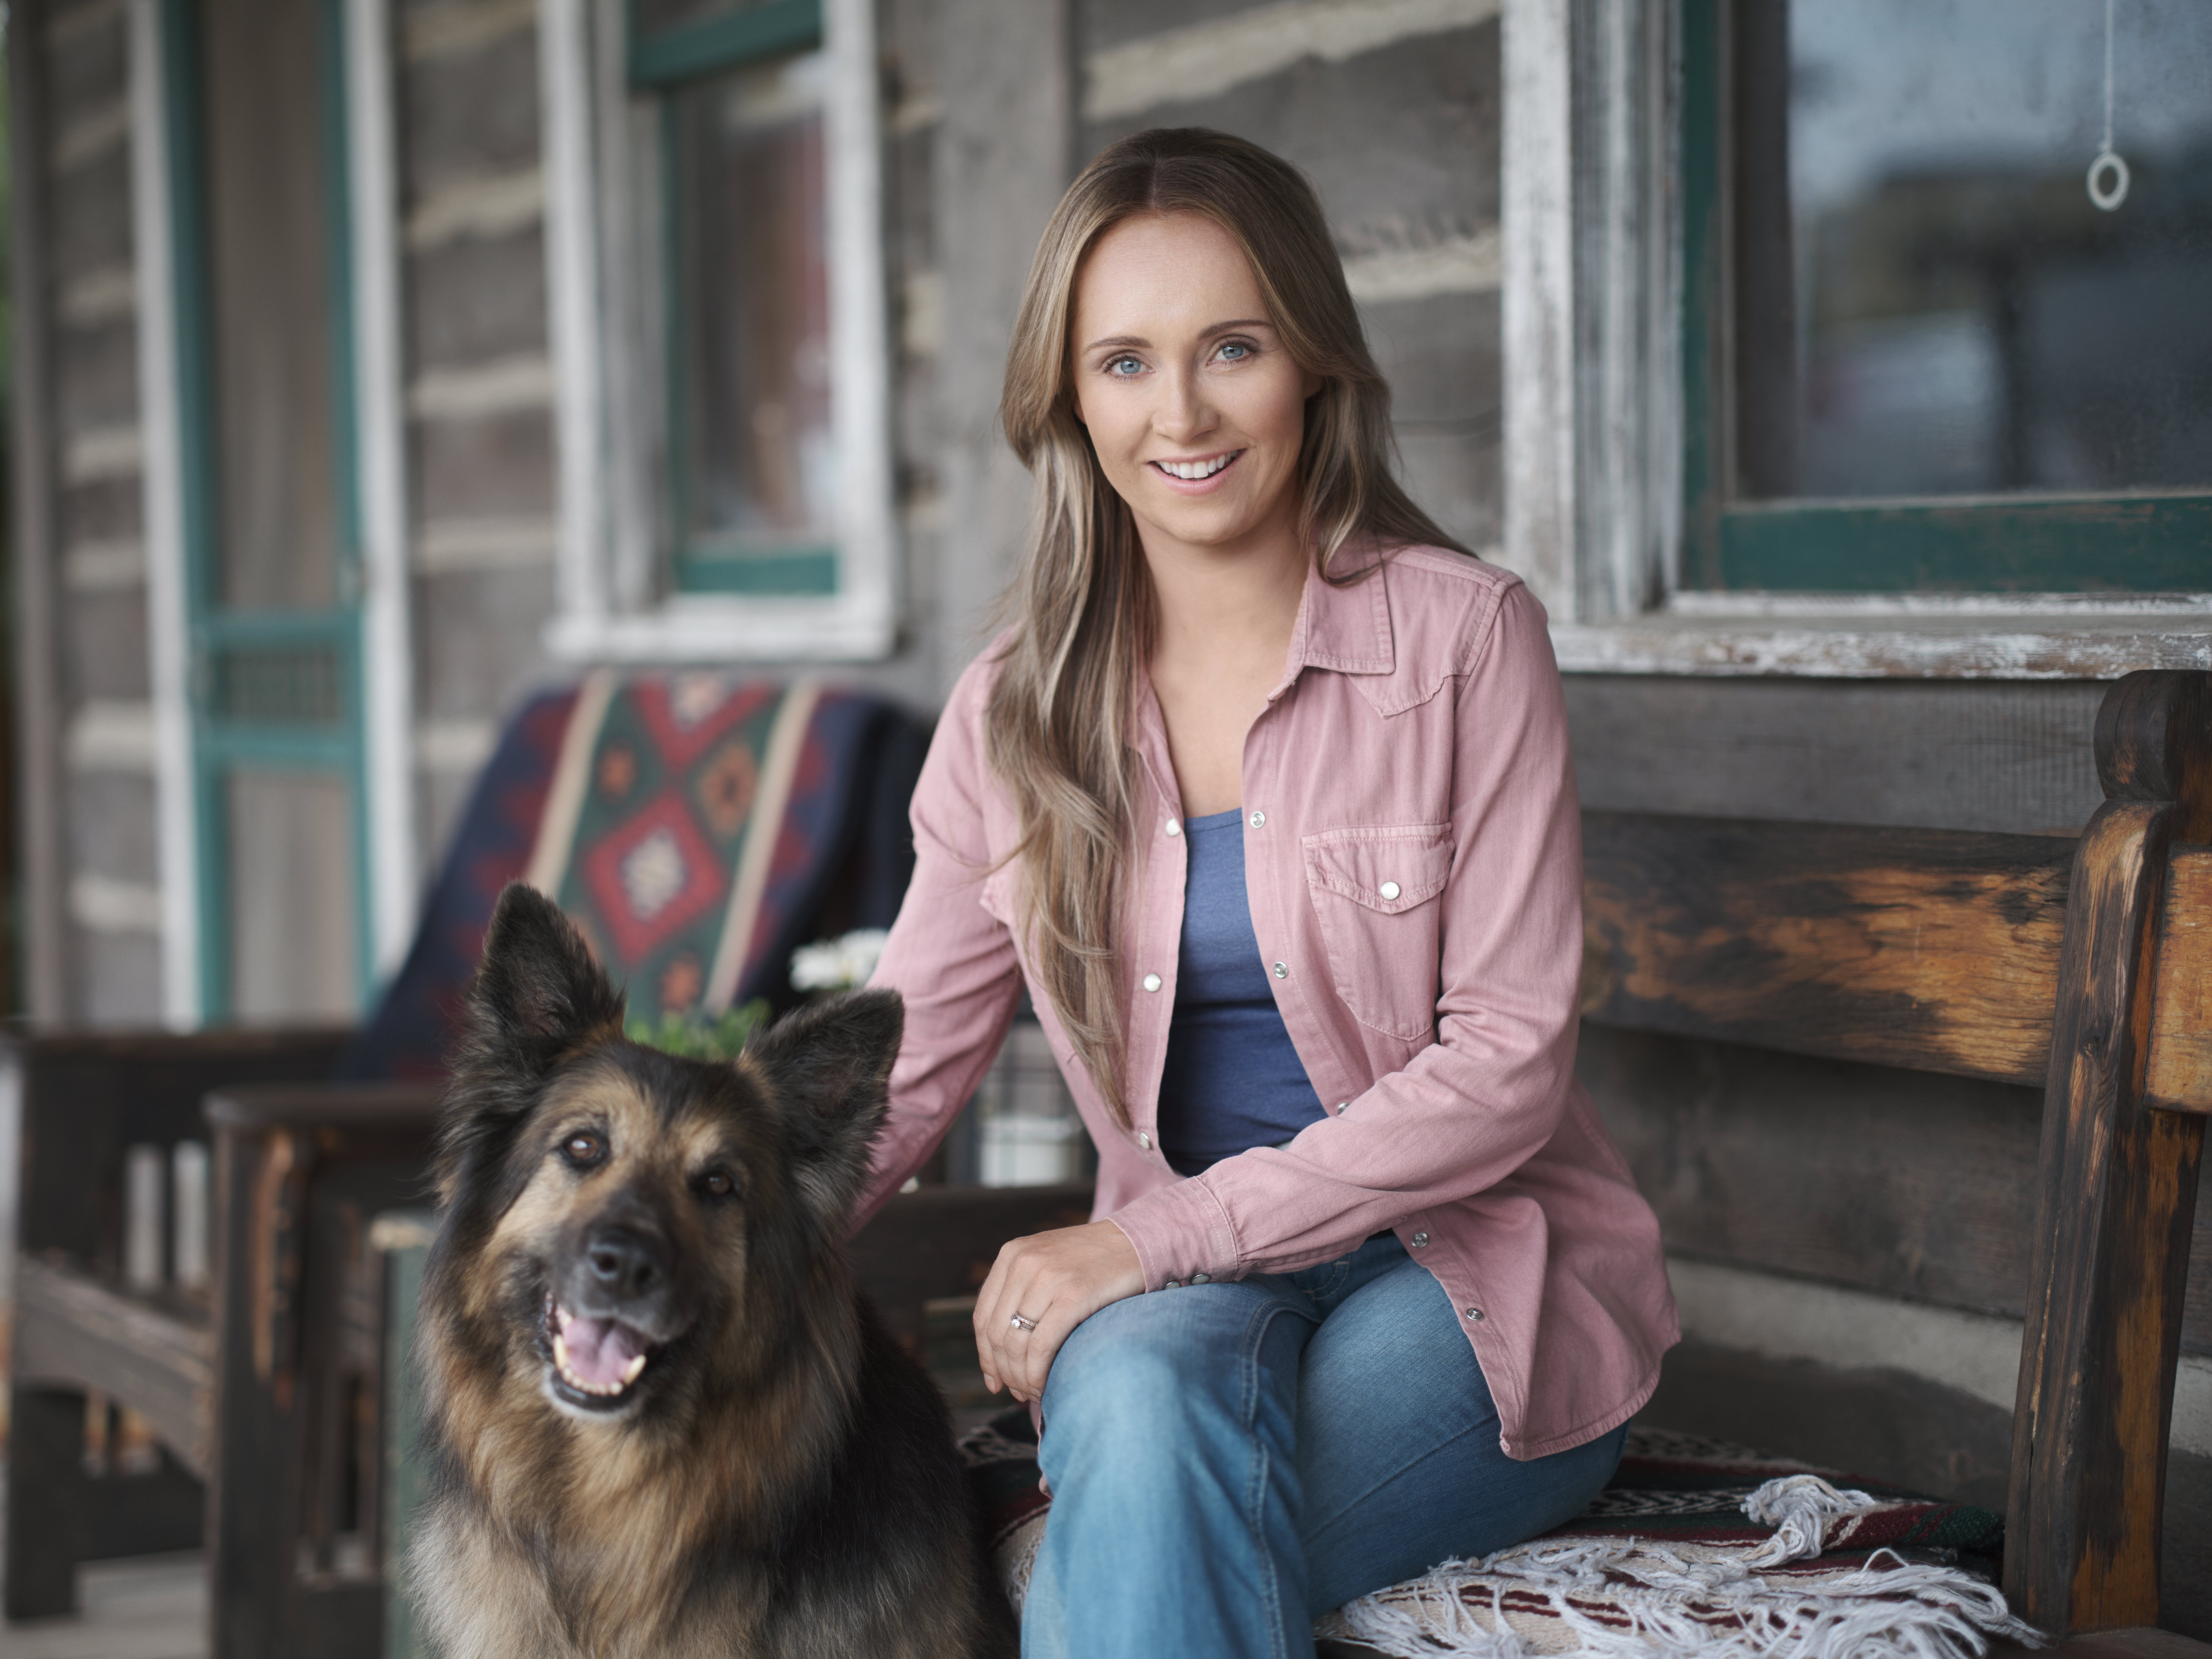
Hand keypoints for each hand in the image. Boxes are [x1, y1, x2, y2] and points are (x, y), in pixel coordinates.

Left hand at [973, 1220, 1144, 1403]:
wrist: (1138, 1242)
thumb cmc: (1094, 1262)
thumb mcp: (1046, 1263)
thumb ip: (1020, 1294)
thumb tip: (998, 1354)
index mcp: (1012, 1254)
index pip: (982, 1317)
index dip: (986, 1356)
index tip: (995, 1382)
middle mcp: (1023, 1263)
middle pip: (997, 1334)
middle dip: (1005, 1372)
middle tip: (1018, 1393)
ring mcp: (1048, 1277)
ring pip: (1016, 1344)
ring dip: (1021, 1378)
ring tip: (1033, 1393)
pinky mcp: (1073, 1295)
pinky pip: (1041, 1347)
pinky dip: (1038, 1374)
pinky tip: (1045, 1387)